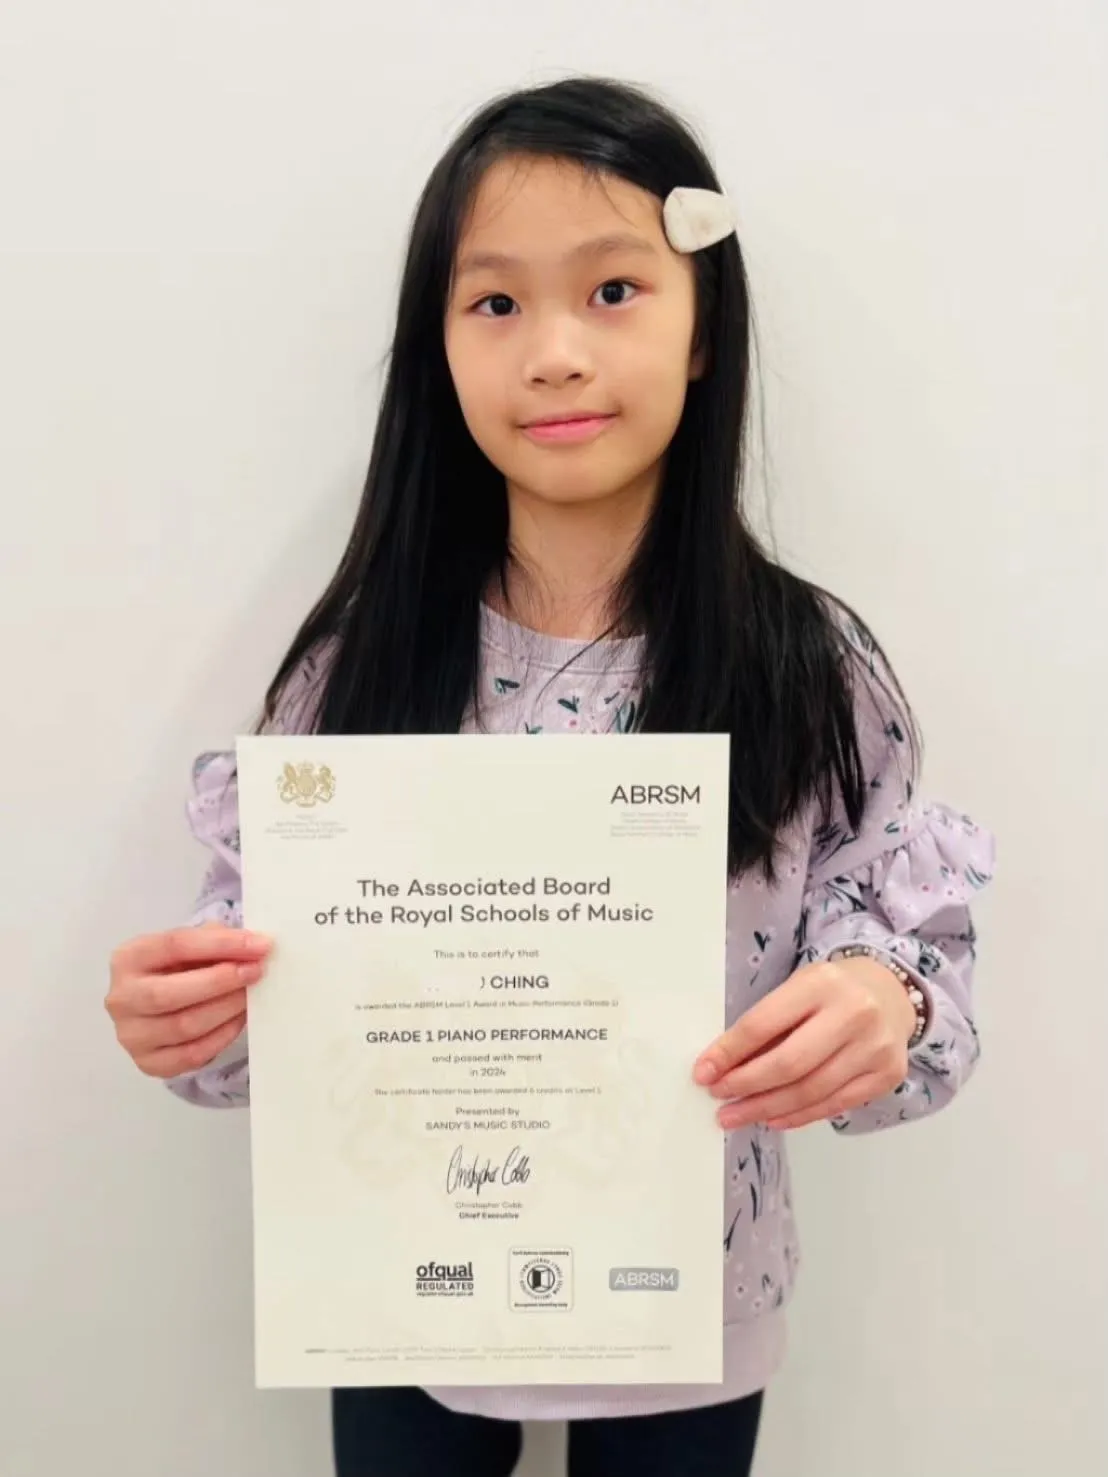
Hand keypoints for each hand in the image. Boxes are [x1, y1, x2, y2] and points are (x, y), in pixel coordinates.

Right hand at [105, 924, 271, 1078]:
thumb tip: (253, 947)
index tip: (258, 945)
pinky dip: (222, 1036)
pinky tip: (238, 1019)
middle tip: (256, 972)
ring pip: (184, 1026)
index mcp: (128, 958)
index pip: (174, 946)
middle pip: (169, 993)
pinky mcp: (148, 1063)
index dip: (220, 945)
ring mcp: (131, 1035)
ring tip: (250, 994)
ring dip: (226, 1009)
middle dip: (220, 981)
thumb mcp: (191, 946)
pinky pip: (192, 1054)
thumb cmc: (178, 969)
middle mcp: (122, 998)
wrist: (159, 1004)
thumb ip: (215, 941)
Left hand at [693, 955, 917, 1130]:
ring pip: (811, 1091)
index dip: (729, 1052)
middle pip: (789, 1064)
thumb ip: (768, 1024)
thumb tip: (722, 1066)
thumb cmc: (832, 992)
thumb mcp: (798, 989)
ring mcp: (875, 1048)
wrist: (891, 992)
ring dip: (766, 1108)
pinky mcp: (886, 1075)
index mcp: (821, 983)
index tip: (703, 1072)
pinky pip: (834, 1105)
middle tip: (718, 1099)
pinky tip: (773, 1118)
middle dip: (746, 1086)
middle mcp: (853, 1014)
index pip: (764, 1023)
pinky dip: (799, 1116)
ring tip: (736, 1115)